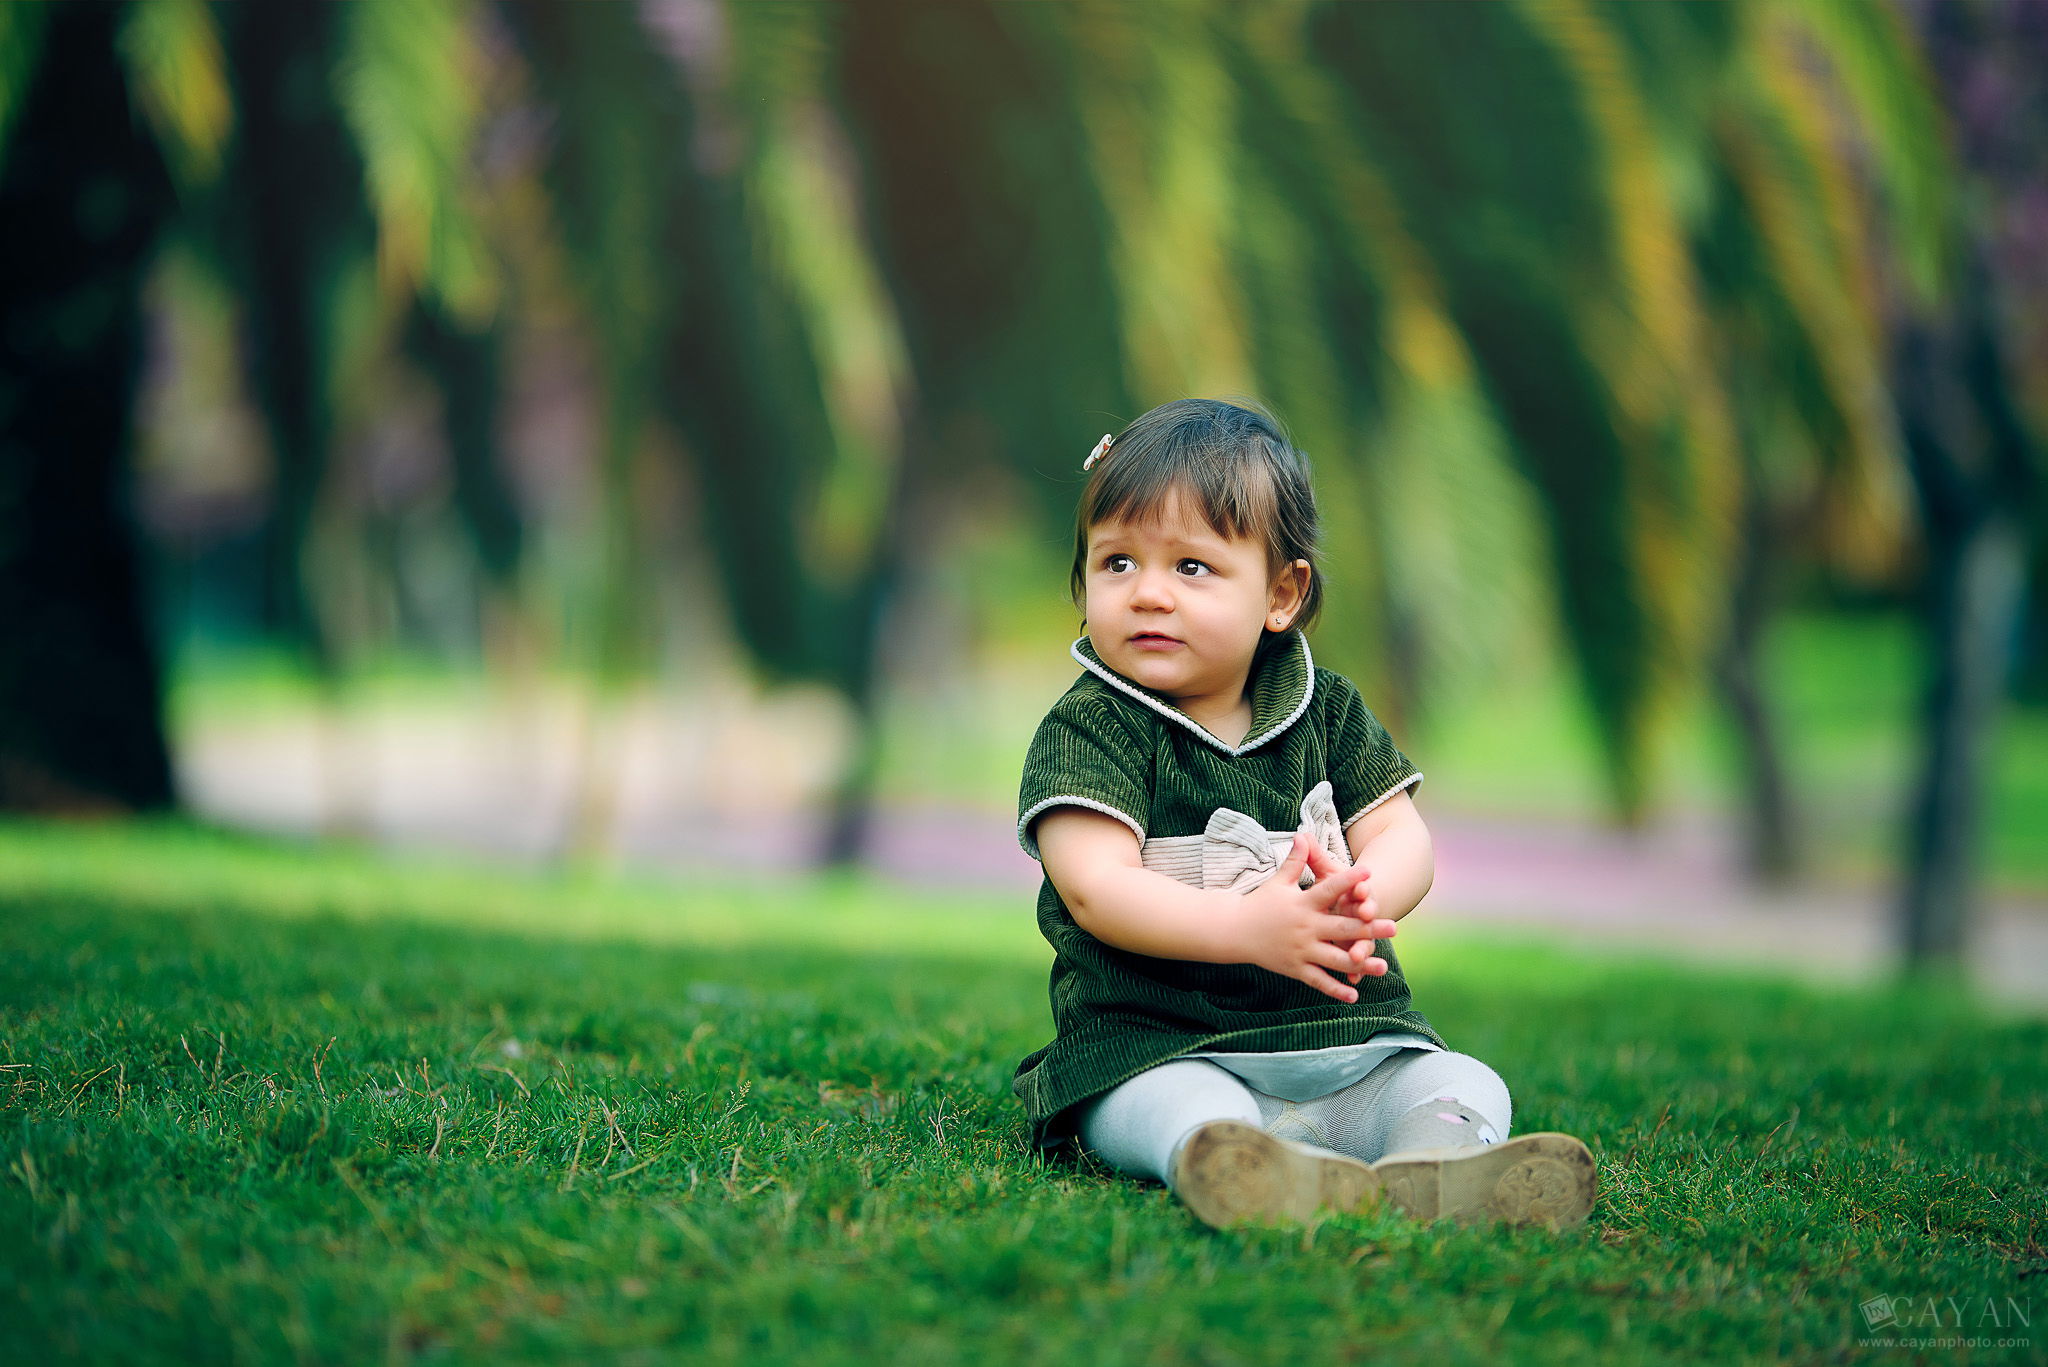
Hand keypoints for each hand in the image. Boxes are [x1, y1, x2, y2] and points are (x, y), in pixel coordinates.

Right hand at [1229, 831, 1398, 1003]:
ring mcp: (1301, 950)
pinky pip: (1319, 981)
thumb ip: (1295, 860)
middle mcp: (1305, 928)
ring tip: (1383, 966)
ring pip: (1335, 959)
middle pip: (1342, 928)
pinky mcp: (1296, 968)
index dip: (1348, 881)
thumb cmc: (1261, 903)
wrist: (1234, 931)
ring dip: (1360, 963)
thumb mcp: (1279, 881)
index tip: (1369, 873)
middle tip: (1394, 928)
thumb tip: (1304, 834)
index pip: (1329, 889)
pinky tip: (1355, 995)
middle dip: (1369, 929)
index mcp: (1304, 904)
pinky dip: (1335, 989)